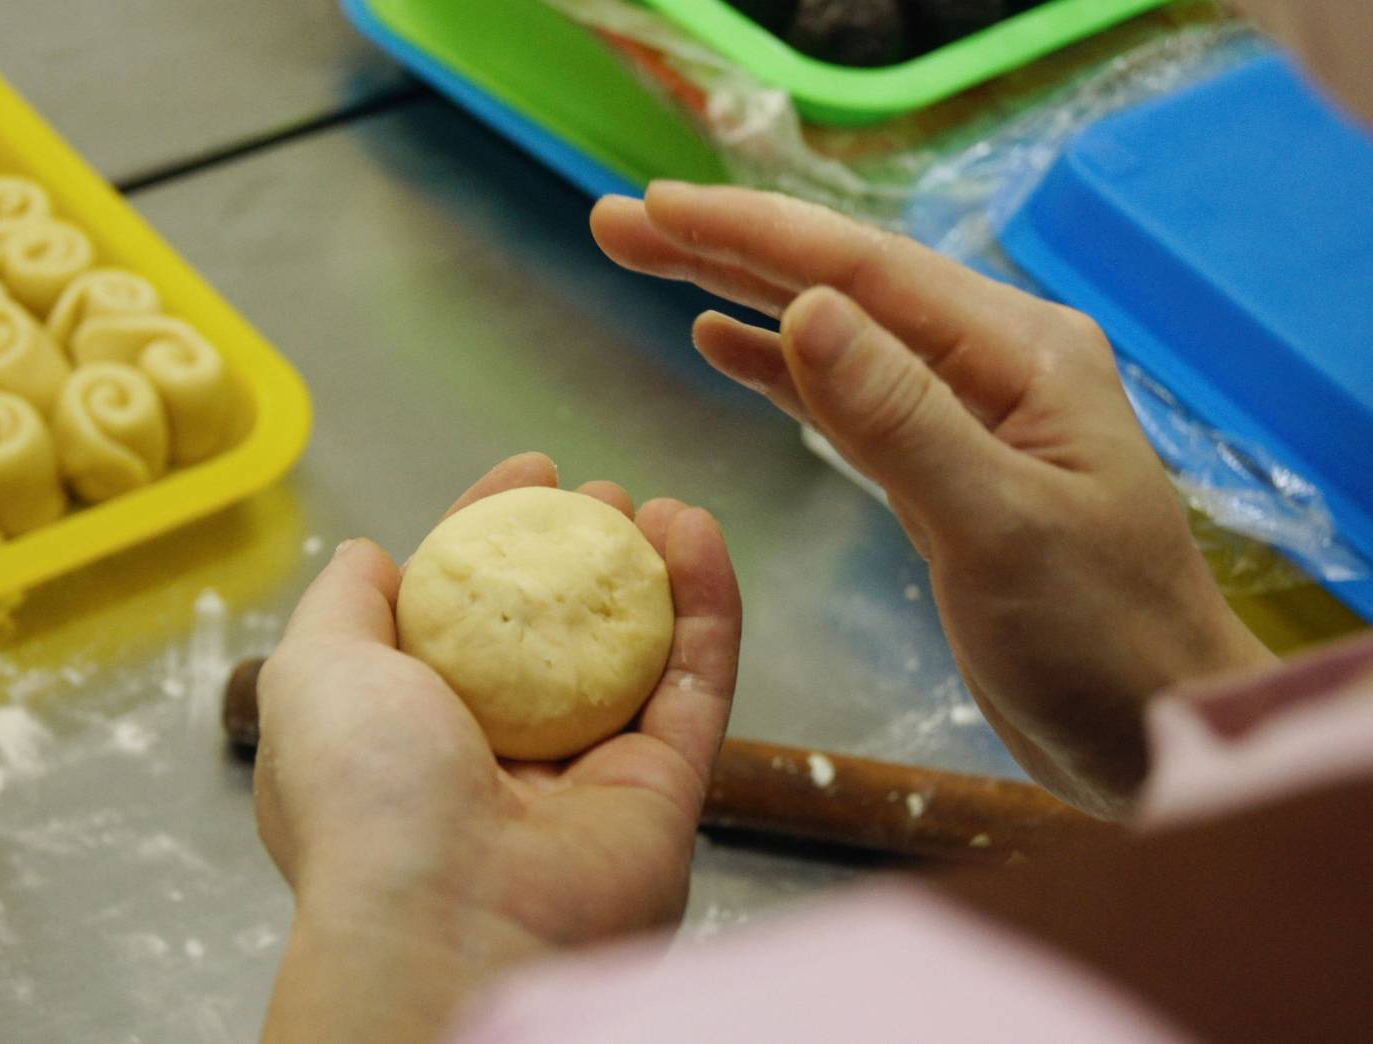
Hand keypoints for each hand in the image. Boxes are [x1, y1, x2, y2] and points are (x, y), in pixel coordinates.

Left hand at [255, 453, 741, 1042]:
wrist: (449, 922)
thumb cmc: (365, 794)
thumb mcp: (314, 671)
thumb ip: (343, 607)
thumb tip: (368, 554)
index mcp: (417, 727)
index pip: (468, 607)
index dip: (498, 532)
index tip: (530, 471)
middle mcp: (503, 752)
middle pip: (559, 630)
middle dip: (584, 553)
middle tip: (605, 495)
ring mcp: (590, 775)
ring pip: (638, 655)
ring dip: (655, 572)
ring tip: (663, 506)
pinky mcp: (666, 793)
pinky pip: (695, 688)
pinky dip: (707, 609)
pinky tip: (699, 533)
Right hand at [592, 182, 1272, 817]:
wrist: (1159, 729)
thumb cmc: (1099, 641)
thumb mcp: (999, 526)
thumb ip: (900, 417)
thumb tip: (803, 308)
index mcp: (1020, 353)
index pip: (864, 269)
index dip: (753, 232)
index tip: (657, 203)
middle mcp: (993, 364)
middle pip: (840, 286)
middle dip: (727, 247)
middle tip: (621, 220)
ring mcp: (969, 415)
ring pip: (836, 336)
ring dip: (742, 294)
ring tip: (651, 259)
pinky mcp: (944, 471)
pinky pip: (847, 398)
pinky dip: (779, 370)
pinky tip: (721, 342)